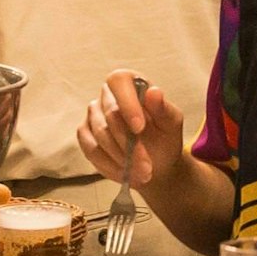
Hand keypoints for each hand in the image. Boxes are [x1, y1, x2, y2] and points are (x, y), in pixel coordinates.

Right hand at [76, 68, 186, 189]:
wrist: (156, 163)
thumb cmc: (165, 137)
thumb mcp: (171, 124)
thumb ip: (163, 109)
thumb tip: (154, 92)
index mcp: (130, 82)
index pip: (119, 81)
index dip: (127, 104)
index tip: (139, 128)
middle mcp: (108, 95)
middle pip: (110, 114)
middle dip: (129, 144)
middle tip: (146, 166)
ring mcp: (93, 114)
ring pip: (100, 135)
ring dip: (121, 158)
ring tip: (142, 173)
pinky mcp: (85, 134)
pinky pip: (91, 149)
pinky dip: (109, 165)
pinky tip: (125, 174)